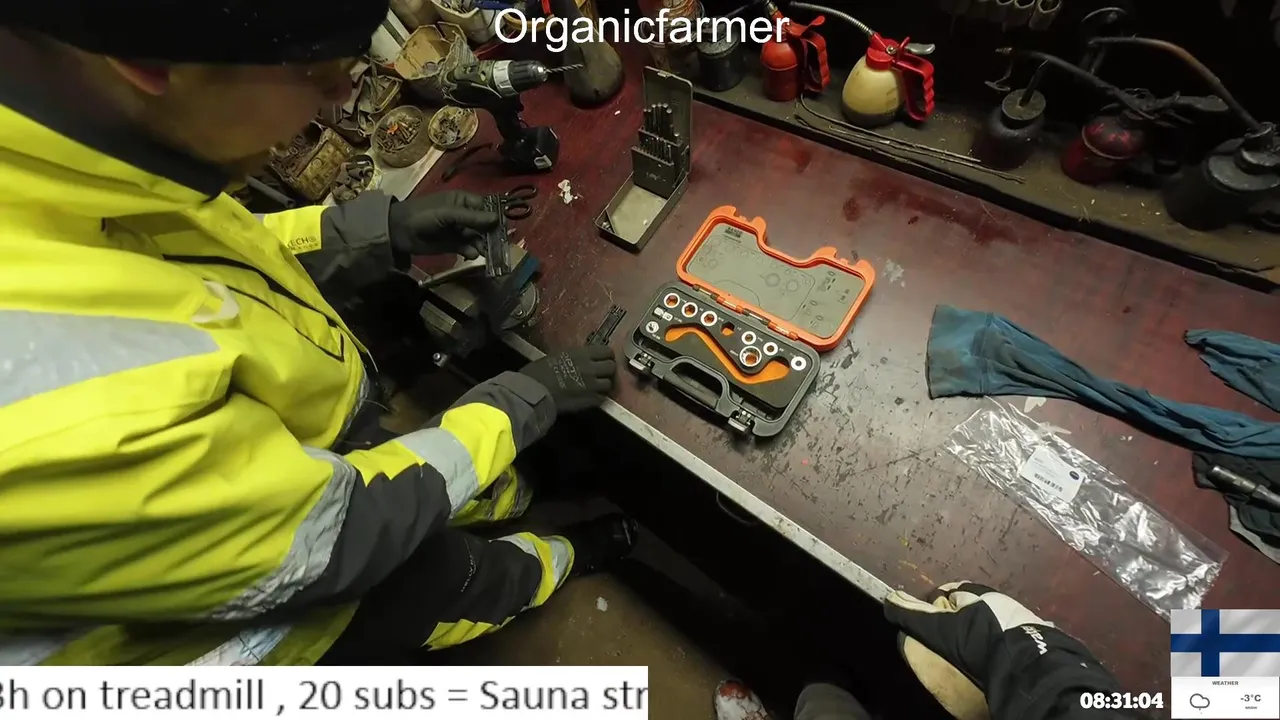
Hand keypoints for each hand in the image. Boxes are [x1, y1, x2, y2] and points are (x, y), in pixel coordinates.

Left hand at [387, 190, 498, 262]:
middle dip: (492, 233)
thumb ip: (472, 218)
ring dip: (483, 244)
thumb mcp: (448, 214)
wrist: (399, 231)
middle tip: (500, 244)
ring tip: (486, 252)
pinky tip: (471, 254)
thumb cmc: (423, 215)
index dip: (496, 215)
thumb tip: (497, 219)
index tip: (507, 225)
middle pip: (484, 224)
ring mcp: (459, 230)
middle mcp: (464, 215)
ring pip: (478, 237)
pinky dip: (472, 251)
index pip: (486, 206)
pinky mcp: (453, 245)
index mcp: (463, 201)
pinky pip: (468, 248)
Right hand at [520, 346, 616, 413]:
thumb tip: (581, 358)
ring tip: (595, 386)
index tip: (603, 358)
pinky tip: (589, 397)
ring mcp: (592, 386)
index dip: (606, 355)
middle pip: (611, 367)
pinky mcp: (590, 401)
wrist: (533, 393)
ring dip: (603, 384)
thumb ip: (574, 357)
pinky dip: (598, 397)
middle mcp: (591, 368)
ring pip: (608, 384)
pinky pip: (602, 398)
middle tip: (601, 372)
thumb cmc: (538, 372)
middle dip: (607, 369)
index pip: (606, 351)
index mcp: (581, 354)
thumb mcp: (556, 356)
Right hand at [884, 582, 1119, 719]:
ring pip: (988, 621)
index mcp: (970, 589)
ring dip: (979, 634)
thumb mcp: (939, 629)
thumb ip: (914, 614)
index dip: (932, 610)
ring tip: (972, 656)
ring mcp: (1014, 613)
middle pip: (966, 608)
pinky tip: (993, 660)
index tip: (929, 631)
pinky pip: (1006, 636)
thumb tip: (889, 598)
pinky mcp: (1029, 632)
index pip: (942, 595)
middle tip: (949, 645)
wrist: (1025, 663)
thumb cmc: (977, 640)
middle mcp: (994, 596)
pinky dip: (997, 645)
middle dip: (957, 622)